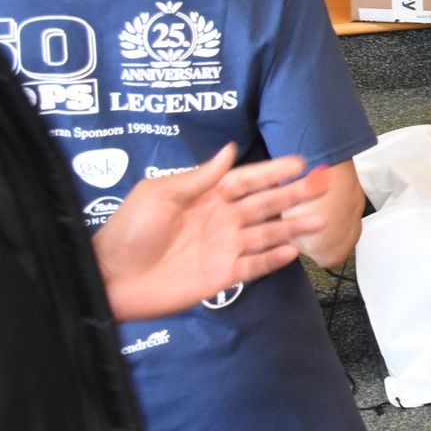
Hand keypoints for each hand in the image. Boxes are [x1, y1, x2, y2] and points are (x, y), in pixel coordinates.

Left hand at [92, 145, 329, 320]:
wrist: (109, 280)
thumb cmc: (127, 233)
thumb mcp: (158, 194)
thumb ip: (198, 177)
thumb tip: (229, 150)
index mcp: (205, 197)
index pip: (247, 180)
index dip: (273, 171)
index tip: (300, 162)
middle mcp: (220, 220)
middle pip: (265, 204)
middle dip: (293, 194)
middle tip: (321, 185)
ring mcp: (223, 249)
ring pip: (267, 234)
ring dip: (292, 227)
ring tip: (318, 219)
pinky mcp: (221, 277)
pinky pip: (254, 266)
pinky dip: (274, 259)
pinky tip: (292, 250)